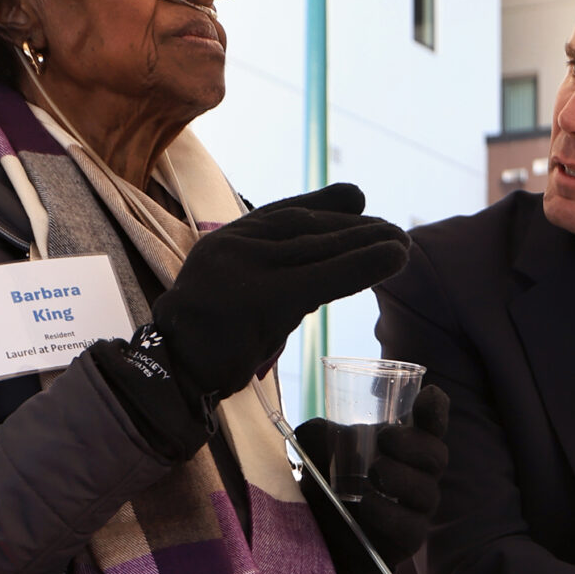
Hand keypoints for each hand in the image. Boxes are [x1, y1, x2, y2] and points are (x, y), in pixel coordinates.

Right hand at [150, 183, 409, 399]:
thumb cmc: (207, 347)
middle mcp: (234, 245)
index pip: (281, 214)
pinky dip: (365, 265)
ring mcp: (247, 268)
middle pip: (306, 227)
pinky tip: (395, 258)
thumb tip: (325, 265)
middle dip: (353, 227)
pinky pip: (325, 276)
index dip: (322, 204)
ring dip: (368, 242)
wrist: (172, 375)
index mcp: (224, 242)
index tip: (357, 198)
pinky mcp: (266, 297)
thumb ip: (269, 277)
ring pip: (319, 247)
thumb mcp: (235, 299)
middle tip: (393, 230)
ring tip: (402, 243)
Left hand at [299, 385, 450, 573]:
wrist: (319, 542)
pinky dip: (389, 514)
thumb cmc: (326, 488)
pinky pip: (410, 528)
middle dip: (415, 444)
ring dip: (402, 478)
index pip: (431, 427)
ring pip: (427, 492)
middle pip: (436, 457)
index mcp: (404, 449)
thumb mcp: (315, 455)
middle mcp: (418, 477)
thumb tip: (324, 429)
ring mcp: (415, 511)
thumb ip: (319, 435)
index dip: (436, 410)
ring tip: (375, 472)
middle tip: (384, 438)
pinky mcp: (405, 541)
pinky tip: (367, 505)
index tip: (428, 394)